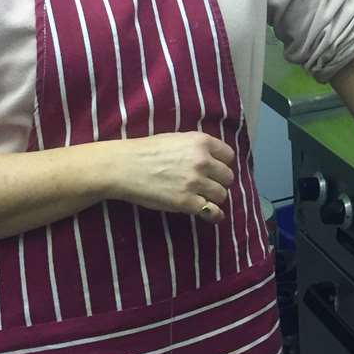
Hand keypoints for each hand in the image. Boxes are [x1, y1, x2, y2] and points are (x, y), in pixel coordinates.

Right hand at [100, 132, 235, 221]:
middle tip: (208, 186)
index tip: (215, 170)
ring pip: (221, 194)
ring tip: (205, 198)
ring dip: (214, 198)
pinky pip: (211, 211)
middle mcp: (202, 161)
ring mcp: (195, 182)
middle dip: (219, 182)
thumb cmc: (146, 151)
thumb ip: (197, 147)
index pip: (228, 156)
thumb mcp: (177, 139)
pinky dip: (213, 215)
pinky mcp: (186, 202)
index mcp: (201, 142)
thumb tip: (213, 158)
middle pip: (227, 177)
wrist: (124, 167)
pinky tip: (211, 215)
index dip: (222, 164)